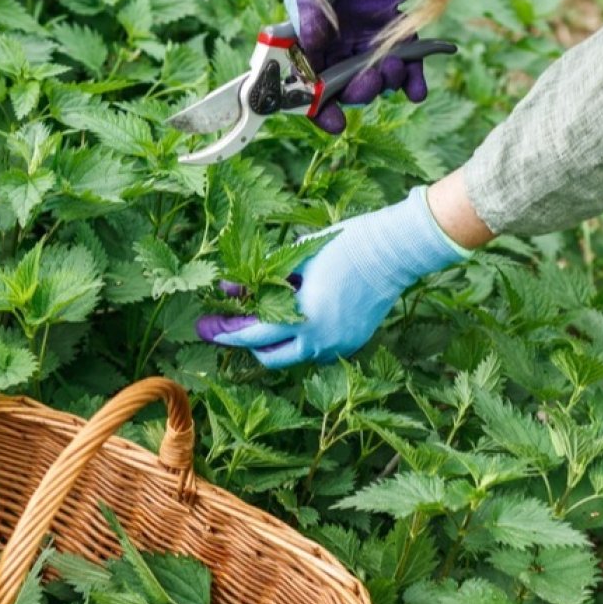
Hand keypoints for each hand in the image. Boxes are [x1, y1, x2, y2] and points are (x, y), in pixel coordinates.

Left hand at [197, 187, 468, 368]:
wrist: (395, 252)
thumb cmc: (345, 246)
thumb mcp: (296, 258)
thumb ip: (260, 280)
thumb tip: (228, 290)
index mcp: (305, 319)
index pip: (254, 335)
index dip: (227, 332)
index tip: (207, 328)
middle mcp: (321, 341)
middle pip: (271, 357)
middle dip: (251, 343)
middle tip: (234, 325)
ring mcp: (339, 346)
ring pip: (295, 354)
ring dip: (277, 340)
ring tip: (266, 314)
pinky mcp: (352, 343)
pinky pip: (317, 348)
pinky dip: (302, 336)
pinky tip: (298, 314)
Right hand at [283, 0, 428, 133]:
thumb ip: (306, 6)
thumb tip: (311, 46)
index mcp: (308, 30)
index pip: (304, 77)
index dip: (313, 104)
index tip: (331, 120)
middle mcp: (336, 39)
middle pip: (340, 84)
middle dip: (355, 93)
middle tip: (368, 84)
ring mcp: (367, 36)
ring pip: (373, 75)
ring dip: (384, 83)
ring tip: (393, 69)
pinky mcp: (397, 28)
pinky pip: (405, 59)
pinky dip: (412, 79)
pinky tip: (416, 90)